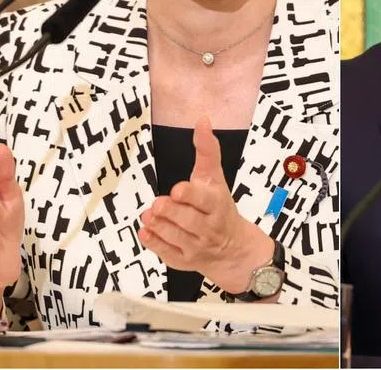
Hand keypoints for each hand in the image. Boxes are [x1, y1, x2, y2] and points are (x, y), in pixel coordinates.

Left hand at [138, 116, 272, 293]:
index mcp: (217, 204)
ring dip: (158, 223)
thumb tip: (202, 120)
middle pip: (185, 219)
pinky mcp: (183, 260)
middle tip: (158, 204)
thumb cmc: (219, 207)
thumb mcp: (216, 178)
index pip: (204, 199)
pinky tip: (147, 230)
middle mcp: (209, 226)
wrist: (233, 248)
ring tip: (151, 214)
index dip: (189, 195)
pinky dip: (153, 241)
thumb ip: (207, 150)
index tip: (177, 189)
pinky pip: (164, 252)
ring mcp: (196, 246)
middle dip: (169, 210)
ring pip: (172, 235)